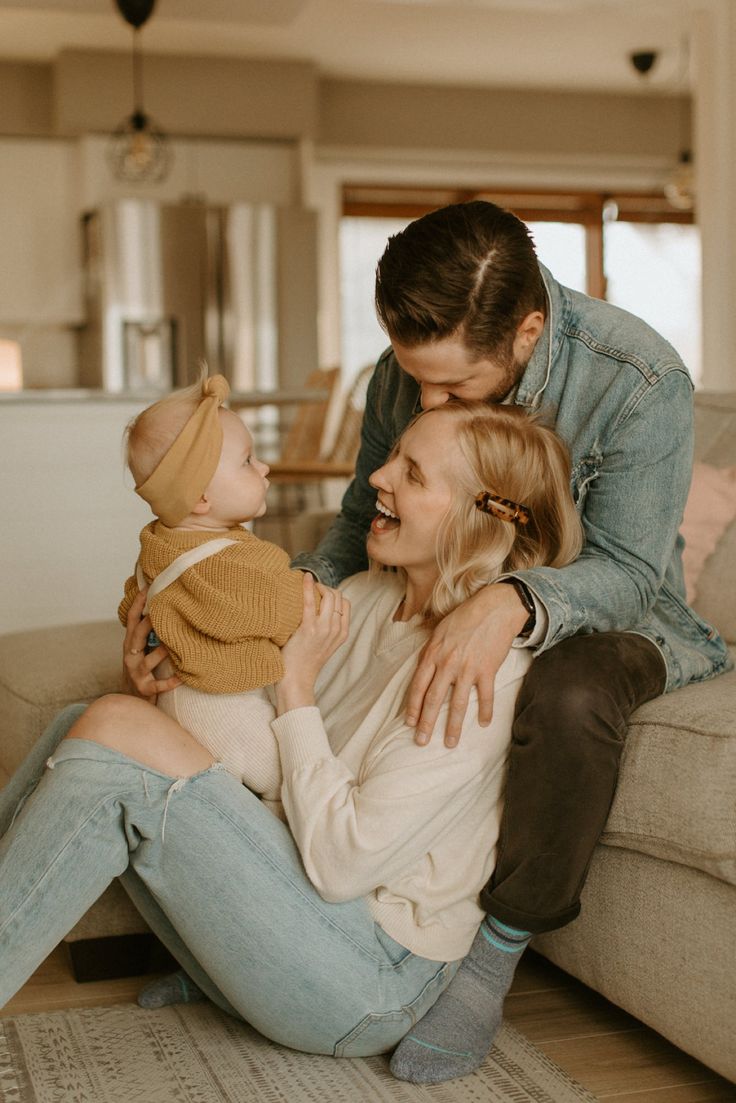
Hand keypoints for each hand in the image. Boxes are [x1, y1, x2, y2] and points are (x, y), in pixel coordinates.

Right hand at [122, 587, 181, 699]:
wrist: (131, 700)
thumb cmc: (141, 669)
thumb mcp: (140, 649)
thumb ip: (148, 631)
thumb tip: (163, 606)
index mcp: (130, 643)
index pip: (132, 620)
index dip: (138, 604)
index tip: (148, 588)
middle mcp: (130, 656)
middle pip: (137, 637)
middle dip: (147, 624)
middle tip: (159, 612)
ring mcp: (136, 673)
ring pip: (147, 661)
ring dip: (159, 653)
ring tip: (172, 646)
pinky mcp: (144, 689)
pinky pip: (158, 685)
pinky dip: (169, 682)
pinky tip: (182, 678)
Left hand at [276, 575, 349, 713]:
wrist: (297, 679)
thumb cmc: (305, 662)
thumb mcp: (324, 645)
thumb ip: (327, 630)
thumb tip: (317, 611)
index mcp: (342, 633)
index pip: (346, 604)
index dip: (334, 594)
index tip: (321, 592)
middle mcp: (336, 629)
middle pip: (338, 596)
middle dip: (326, 587)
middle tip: (312, 587)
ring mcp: (324, 628)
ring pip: (329, 595)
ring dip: (318, 586)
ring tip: (306, 585)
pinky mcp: (309, 628)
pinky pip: (310, 601)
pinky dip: (308, 587)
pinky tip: (304, 578)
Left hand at [407, 583, 528, 747]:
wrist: (494, 608)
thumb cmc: (466, 616)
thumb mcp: (439, 629)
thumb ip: (430, 649)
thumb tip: (422, 665)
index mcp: (433, 653)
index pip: (418, 686)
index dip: (413, 706)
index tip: (410, 723)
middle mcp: (447, 663)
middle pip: (434, 699)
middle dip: (427, 723)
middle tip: (421, 742)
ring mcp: (468, 668)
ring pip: (458, 704)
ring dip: (454, 726)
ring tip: (450, 742)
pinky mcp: (487, 670)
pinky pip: (485, 696)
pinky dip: (485, 711)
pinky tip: (484, 724)